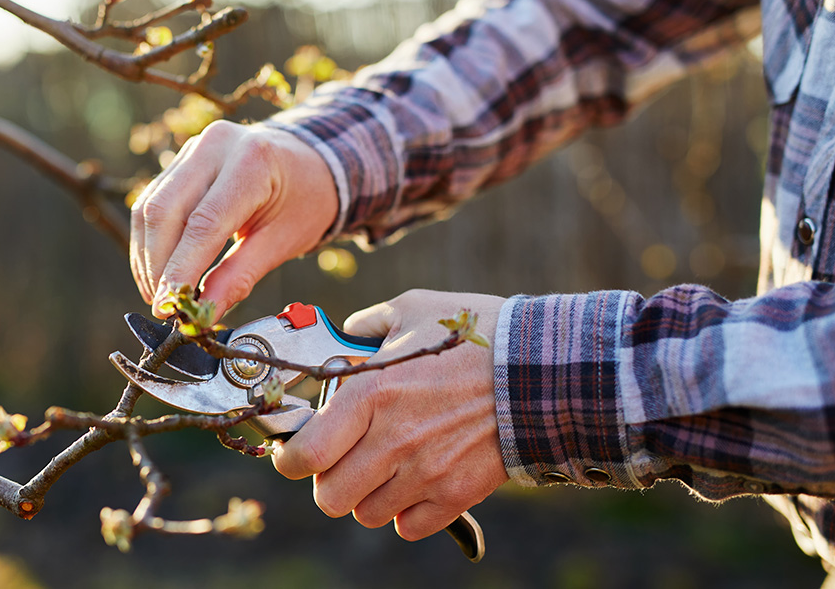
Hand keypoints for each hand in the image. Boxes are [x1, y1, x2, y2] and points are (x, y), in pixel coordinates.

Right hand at [130, 120, 336, 318]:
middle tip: (162, 306)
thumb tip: (204, 313)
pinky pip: (152, 202)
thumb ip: (240, 276)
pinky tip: (156, 271)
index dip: (180, 269)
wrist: (309, 163)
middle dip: (158, 265)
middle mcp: (216, 146)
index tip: (169, 306)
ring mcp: (195, 149)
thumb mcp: (282, 241)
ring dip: (148, 257)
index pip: (203, 222)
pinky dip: (149, 241)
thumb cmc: (304, 200)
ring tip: (159, 295)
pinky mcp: (181, 159)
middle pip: (165, 210)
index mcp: (252, 161)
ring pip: (151, 207)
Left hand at [271, 289, 509, 540]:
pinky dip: (405, 512)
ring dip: (367, 496)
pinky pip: (409, 526)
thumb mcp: (413, 308)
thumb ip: (368, 324)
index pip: (305, 456)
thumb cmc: (477, 334)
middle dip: (328, 480)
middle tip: (342, 460)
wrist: (544, 368)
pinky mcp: (456, 494)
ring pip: (367, 514)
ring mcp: (425, 473)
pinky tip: (414, 482)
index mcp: (371, 394)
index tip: (295, 452)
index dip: (290, 460)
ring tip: (382, 468)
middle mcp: (392, 440)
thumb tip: (346, 334)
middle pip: (330, 497)